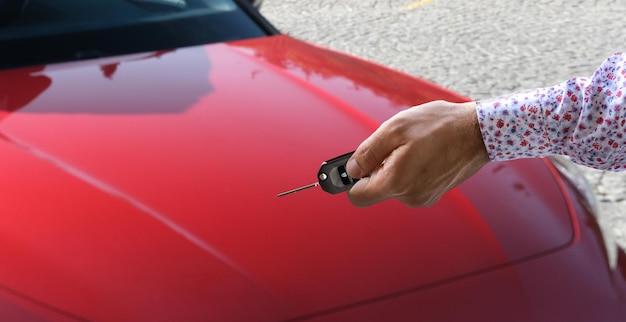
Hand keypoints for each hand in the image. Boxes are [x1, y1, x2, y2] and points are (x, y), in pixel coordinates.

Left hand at [346, 100, 489, 206]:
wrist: (480, 132)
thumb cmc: (439, 126)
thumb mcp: (395, 129)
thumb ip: (367, 153)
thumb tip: (351, 170)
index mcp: (396, 183)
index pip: (357, 197)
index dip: (351, 180)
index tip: (352, 167)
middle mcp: (409, 197)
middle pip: (375, 189)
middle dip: (377, 168)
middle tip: (392, 145)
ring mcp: (424, 197)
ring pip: (393, 185)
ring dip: (395, 166)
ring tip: (414, 145)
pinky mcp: (434, 193)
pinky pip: (409, 184)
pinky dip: (410, 169)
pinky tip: (424, 151)